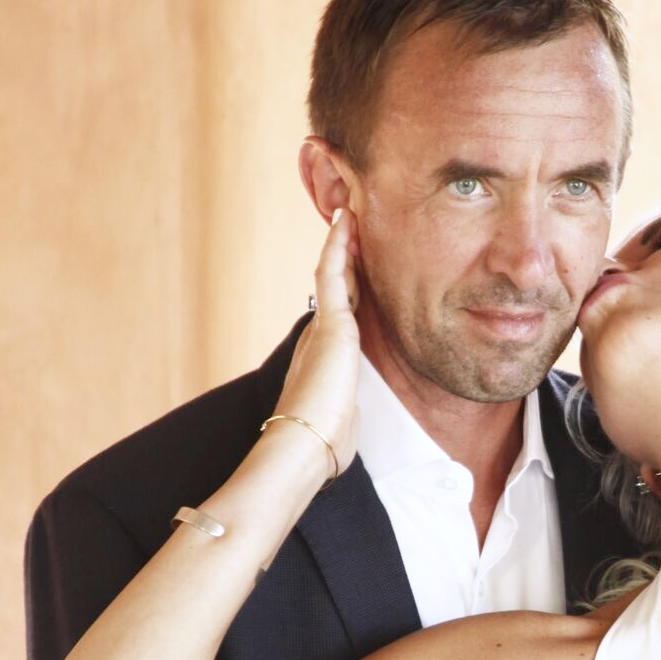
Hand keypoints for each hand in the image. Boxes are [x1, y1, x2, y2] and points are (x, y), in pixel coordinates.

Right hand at [269, 208, 362, 481]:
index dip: (349, 287)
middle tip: (352, 225)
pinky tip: (345, 223)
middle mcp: (320, 338)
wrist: (304, 446)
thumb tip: (343, 433)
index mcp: (324, 359)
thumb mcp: (340, 424)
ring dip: (342, 244)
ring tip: (350, 213)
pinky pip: (334, 275)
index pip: (341, 315)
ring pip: (334, 274)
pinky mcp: (332, 326)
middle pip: (338, 288)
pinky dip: (339, 247)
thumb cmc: (322, 444)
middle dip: (346, 258)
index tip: (356, 264)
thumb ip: (342, 416)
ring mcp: (324, 329)